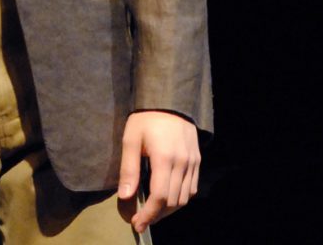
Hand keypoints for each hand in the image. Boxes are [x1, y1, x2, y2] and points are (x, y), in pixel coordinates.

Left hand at [117, 110, 200, 233]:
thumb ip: (129, 169)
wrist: (170, 99)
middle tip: (141, 219)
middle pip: (173, 201)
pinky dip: (181, 198)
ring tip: (153, 211)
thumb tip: (125, 196)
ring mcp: (193, 161)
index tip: (136, 223)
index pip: (160, 197)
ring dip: (169, 210)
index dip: (148, 215)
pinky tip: (168, 197)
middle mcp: (182, 162)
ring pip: (185, 198)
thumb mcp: (131, 139)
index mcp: (164, 157)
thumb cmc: (146, 119)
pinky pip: (192, 187)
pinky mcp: (197, 159)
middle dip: (156, 216)